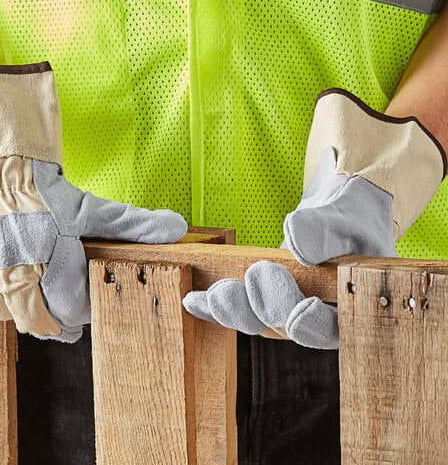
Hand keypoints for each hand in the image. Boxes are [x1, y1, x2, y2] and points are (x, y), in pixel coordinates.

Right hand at [0, 62, 186, 341]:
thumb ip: (132, 225)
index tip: (76, 292)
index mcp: (54, 275)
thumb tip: (177, 228)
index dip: (79, 303)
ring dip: (14, 298)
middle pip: (40, 323)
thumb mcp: (89, 210)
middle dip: (51, 308)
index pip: (75, 314)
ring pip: (4, 314)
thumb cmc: (41, 194)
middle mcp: (12, 288)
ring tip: (21, 267)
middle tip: (51, 284)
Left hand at [183, 89, 444, 348]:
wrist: (336, 216)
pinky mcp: (259, 300)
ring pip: (256, 320)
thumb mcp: (346, 216)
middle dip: (267, 308)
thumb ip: (325, 229)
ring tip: (216, 294)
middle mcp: (315, 318)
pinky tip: (193, 300)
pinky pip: (236, 306)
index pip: (334, 328)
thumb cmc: (350, 216)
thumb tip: (302, 244)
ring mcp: (284, 311)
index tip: (304, 307)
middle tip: (256, 274)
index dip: (317, 324)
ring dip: (234, 309)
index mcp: (348, 307)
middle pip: (287, 329)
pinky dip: (214, 305)